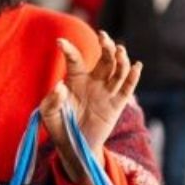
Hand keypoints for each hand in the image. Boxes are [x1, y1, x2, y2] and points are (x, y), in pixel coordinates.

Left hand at [47, 31, 140, 183]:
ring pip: (117, 70)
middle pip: (104, 59)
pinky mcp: (116, 105)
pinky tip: (136, 66)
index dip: (68, 50)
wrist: (75, 146)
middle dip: (106, 47)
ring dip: (120, 59)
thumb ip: (52, 100)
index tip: (60, 42)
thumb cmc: (59, 126)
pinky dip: (133, 77)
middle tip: (103, 37)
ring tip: (119, 51)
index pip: (75, 60)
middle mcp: (93, 82)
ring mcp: (106, 92)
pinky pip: (127, 89)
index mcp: (75, 79)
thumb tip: (61, 86)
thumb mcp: (49, 114)